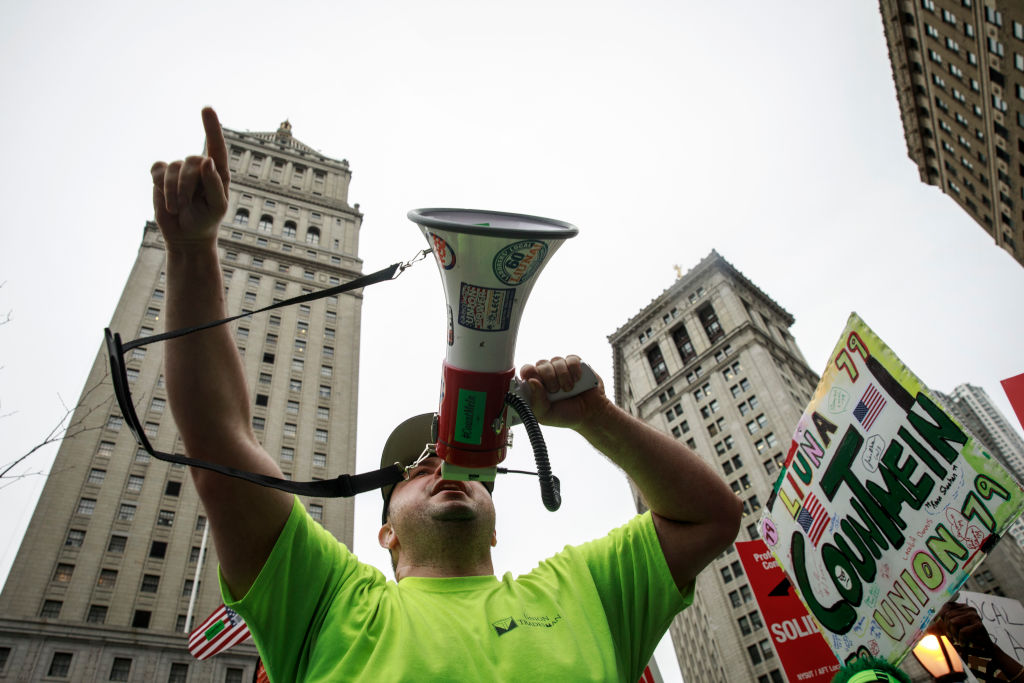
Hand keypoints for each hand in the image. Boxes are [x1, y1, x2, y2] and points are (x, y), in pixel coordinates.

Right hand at [150, 107, 230, 249]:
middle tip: (186, 204)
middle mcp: (199, 167)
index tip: (206, 108)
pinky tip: (166, 199)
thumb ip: (215, 184)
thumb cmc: (207, 220)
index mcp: (217, 172)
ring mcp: (180, 170)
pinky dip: (160, 185)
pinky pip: (157, 170)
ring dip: (173, 190)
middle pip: (191, 161)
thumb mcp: (217, 207)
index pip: (216, 146)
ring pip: (173, 167)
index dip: (211, 127)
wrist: (186, 235)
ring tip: (177, 207)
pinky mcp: (162, 176)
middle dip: (187, 184)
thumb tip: (207, 160)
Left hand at [519, 355, 608, 429]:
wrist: (590, 414)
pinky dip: (574, 370)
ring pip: (556, 361)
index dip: (529, 372)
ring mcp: (562, 368)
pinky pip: (571, 359)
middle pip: (541, 364)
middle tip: (555, 390)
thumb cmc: (565, 415)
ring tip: (569, 389)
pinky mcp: (576, 364)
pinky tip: (578, 380)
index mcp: (537, 385)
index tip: (535, 380)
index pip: (527, 370)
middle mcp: (548, 374)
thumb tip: (531, 381)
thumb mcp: (545, 415)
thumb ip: (536, 401)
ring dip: (563, 376)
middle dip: (549, 378)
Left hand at [933, 602, 992, 651]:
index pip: (946, 606)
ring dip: (954, 635)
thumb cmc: (964, 637)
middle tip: (953, 637)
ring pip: (953, 623)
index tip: (940, 626)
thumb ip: (936, 627)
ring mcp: (974, 616)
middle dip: (948, 629)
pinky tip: (966, 643)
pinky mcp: (979, 625)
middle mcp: (968, 608)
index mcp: (961, 606)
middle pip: (948, 616)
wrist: (983, 648)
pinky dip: (962, 640)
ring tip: (959, 639)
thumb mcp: (949, 630)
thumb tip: (922, 630)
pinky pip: (962, 632)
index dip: (940, 616)